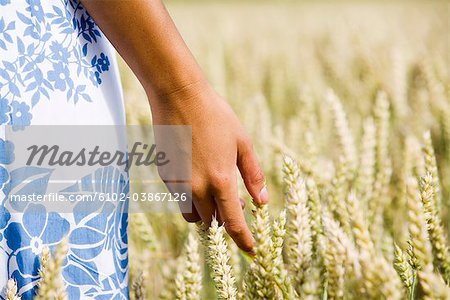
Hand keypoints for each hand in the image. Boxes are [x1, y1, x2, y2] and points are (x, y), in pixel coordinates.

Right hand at [150, 81, 268, 253]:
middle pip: (211, 224)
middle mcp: (196, 189)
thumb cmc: (216, 116)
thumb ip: (253, 175)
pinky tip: (197, 174)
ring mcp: (177, 184)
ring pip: (192, 216)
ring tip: (213, 191)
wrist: (178, 96)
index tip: (252, 252)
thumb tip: (262, 201)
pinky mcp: (165, 177)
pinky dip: (191, 198)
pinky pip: (179, 200)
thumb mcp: (243, 143)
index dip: (244, 241)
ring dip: (205, 213)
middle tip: (233, 203)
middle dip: (224, 222)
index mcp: (220, 181)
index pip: (234, 224)